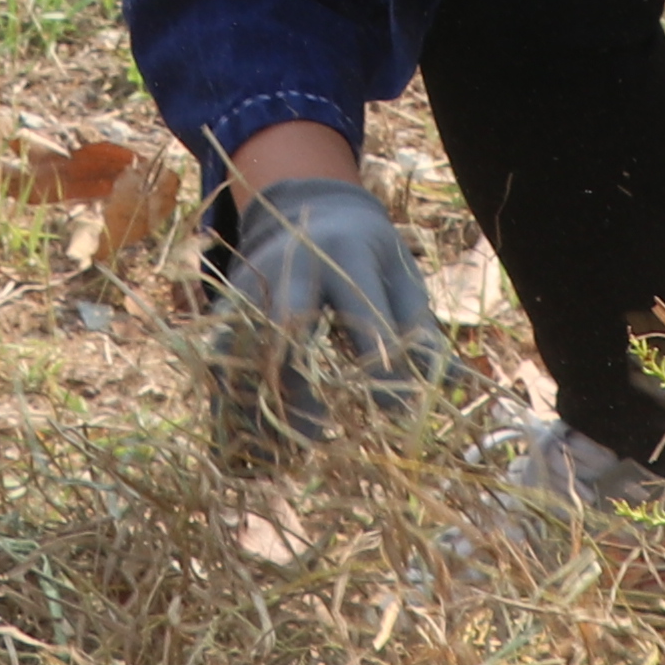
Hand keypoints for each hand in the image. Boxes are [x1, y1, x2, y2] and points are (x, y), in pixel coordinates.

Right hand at [214, 171, 443, 452]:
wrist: (311, 209)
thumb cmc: (369, 255)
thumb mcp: (403, 278)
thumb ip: (420, 331)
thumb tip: (448, 390)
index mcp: (344, 253)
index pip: (361, 313)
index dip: (377, 369)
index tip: (392, 418)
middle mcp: (288, 266)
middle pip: (284, 327)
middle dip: (298, 386)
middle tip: (319, 436)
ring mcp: (249, 284)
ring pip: (240, 350)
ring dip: (255, 406)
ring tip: (280, 454)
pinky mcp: (223, 307)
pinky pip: (216, 363)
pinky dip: (229, 406)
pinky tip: (250, 444)